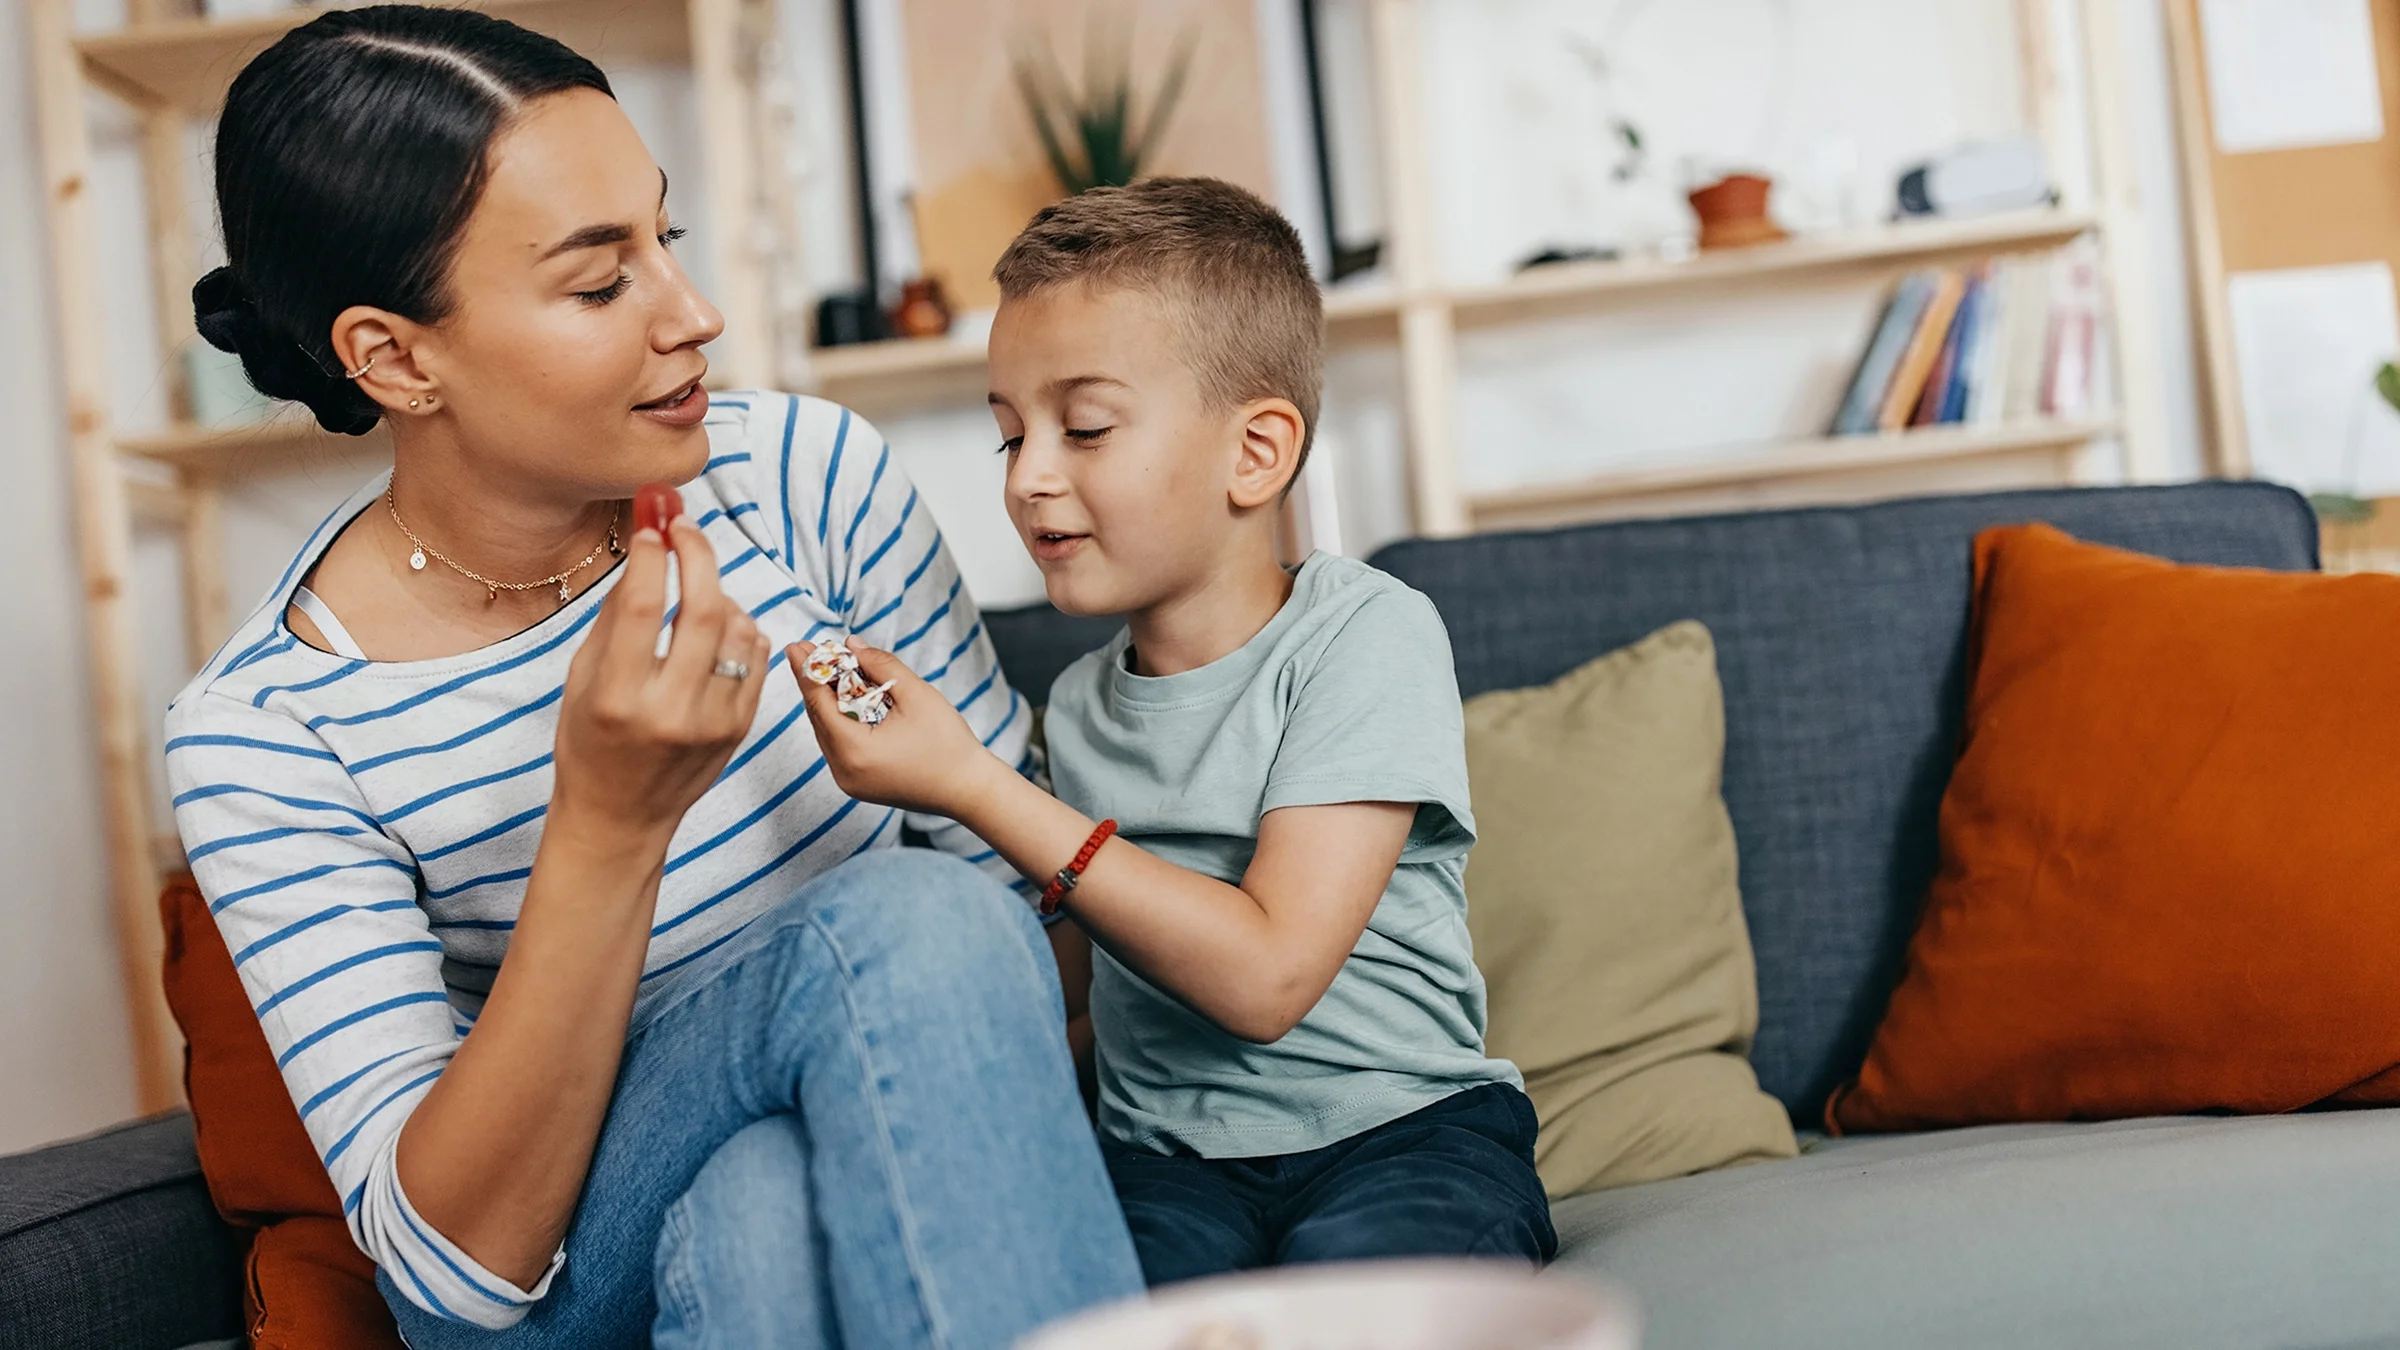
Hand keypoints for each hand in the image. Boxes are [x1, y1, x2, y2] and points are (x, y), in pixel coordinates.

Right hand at [550, 517, 769, 848]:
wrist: (620, 817)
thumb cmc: (589, 742)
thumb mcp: (581, 679)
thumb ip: (614, 616)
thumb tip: (648, 545)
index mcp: (616, 697)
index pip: (640, 606)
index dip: (650, 552)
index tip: (652, 521)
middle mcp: (669, 711)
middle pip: (704, 608)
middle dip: (697, 553)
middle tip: (684, 526)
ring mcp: (713, 723)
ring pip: (740, 628)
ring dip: (720, 591)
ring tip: (695, 589)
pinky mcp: (740, 728)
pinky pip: (756, 657)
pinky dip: (739, 628)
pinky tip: (716, 627)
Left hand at [794, 643, 995, 817]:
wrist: (970, 790)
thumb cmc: (949, 745)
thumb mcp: (917, 695)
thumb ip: (881, 665)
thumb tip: (853, 645)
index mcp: (854, 750)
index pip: (818, 703)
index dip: (807, 670)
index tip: (795, 645)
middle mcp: (843, 771)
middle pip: (819, 718)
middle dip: (815, 682)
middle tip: (808, 650)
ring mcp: (849, 782)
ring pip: (827, 732)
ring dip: (827, 701)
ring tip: (827, 669)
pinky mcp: (859, 785)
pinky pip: (839, 746)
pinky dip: (840, 720)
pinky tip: (845, 699)